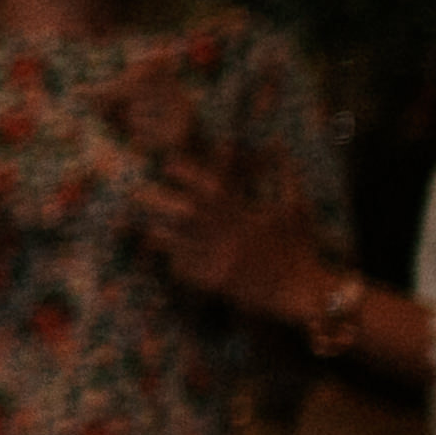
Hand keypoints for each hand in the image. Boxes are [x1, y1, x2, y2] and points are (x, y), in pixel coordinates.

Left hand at [132, 151, 321, 317]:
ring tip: (141, 223)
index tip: (168, 164)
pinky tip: (161, 253)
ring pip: (177, 242)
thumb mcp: (297, 208)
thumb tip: (279, 142)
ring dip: (158, 231)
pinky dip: (172, 259)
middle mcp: (230, 235)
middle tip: (134, 192)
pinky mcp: (214, 282)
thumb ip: (286, 175)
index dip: (190, 174)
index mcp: (248, 215)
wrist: (301, 292)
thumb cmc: (301, 247)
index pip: (213, 187)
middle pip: (186, 213)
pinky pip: (184, 269)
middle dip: (159, 201)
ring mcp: (220, 259)